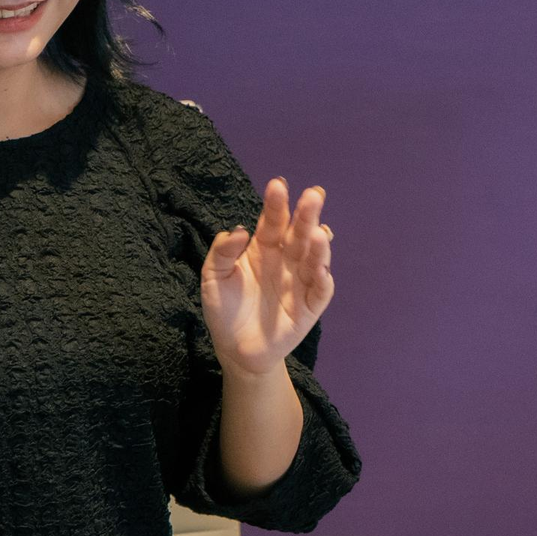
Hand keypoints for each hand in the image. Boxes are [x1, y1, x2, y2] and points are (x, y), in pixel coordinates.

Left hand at [200, 179, 333, 377]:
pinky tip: (321, 268)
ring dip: (319, 245)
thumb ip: (221, 252)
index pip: (273, 221)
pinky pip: (321, 291)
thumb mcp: (212, 278)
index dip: (276, 204)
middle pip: (299, 233)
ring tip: (319, 232)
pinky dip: (323, 279)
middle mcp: (286, 259)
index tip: (277, 185)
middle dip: (307, 214)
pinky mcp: (310, 306)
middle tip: (313, 195)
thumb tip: (239, 230)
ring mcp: (300, 282)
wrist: (234, 350)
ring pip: (314, 258)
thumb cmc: (224, 309)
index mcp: (263, 247)